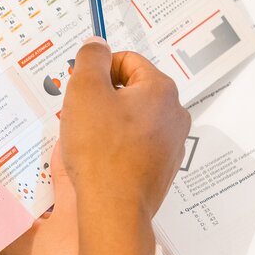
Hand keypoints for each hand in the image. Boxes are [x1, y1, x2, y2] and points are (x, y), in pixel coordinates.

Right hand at [59, 39, 190, 222]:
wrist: (113, 209)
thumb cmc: (101, 151)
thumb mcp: (84, 90)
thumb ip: (90, 59)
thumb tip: (97, 45)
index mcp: (161, 89)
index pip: (128, 61)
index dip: (99, 69)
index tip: (82, 85)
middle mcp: (174, 115)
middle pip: (133, 90)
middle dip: (104, 97)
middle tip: (81, 113)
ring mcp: (171, 144)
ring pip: (134, 119)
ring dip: (110, 122)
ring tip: (89, 140)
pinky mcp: (162, 169)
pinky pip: (137, 146)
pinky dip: (118, 147)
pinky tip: (100, 160)